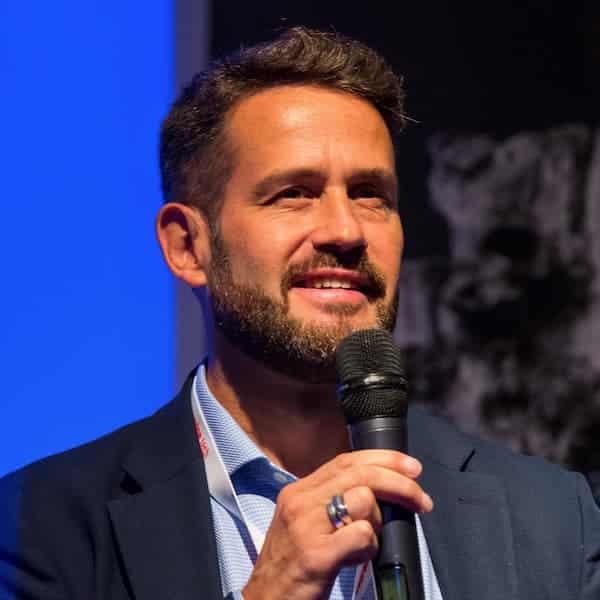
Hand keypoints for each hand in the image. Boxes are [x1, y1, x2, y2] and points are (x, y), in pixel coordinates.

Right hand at [242, 450, 432, 599]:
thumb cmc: (290, 564)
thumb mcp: (303, 521)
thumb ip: (330, 500)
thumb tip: (377, 490)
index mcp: (298, 491)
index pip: (346, 460)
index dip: (383, 458)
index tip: (409, 466)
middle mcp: (300, 502)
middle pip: (361, 474)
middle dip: (400, 483)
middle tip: (421, 500)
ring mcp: (306, 527)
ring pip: (364, 501)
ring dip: (378, 524)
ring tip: (365, 544)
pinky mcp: (316, 555)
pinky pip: (362, 535)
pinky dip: (369, 547)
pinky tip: (357, 558)